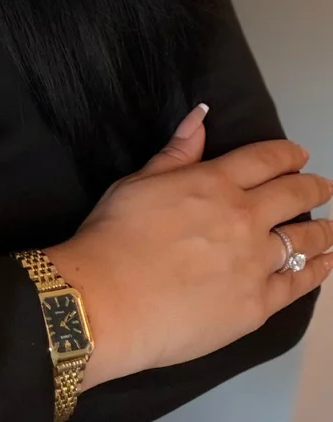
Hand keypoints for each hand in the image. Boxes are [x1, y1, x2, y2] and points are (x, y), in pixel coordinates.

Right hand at [46, 104, 332, 388]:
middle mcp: (243, 218)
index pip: (264, 159)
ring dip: (322, 230)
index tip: (299, 154)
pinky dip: (317, 270)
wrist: (111, 300)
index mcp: (214, 184)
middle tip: (323, 187)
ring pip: (304, 239)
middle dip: (313, 187)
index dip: (287, 154)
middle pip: (293, 195)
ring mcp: (254, 262)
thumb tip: (200, 117)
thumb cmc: (114, 238)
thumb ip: (177, 153)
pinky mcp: (257, 303)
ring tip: (331, 228)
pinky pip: (299, 283)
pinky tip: (325, 264)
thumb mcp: (138, 182)